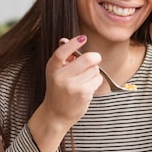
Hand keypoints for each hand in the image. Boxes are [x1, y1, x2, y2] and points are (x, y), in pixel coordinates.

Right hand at [28, 35, 102, 151]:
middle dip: (94, 57)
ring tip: (85, 78)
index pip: (61, 53)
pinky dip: (96, 81)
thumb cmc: (58, 90)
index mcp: (52, 68)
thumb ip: (63, 58)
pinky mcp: (84, 94)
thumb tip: (69, 40)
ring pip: (95, 69)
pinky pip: (98, 79)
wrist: (56, 114)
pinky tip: (88, 86)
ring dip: (94, 71)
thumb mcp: (55, 72)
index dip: (73, 44)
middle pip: (87, 59)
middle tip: (94, 59)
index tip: (82, 38)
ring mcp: (73, 86)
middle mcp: (61, 77)